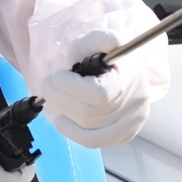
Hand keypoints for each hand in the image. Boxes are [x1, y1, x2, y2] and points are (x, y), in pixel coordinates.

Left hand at [41, 31, 151, 147]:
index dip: (70, 87)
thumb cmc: (107, 57)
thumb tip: (112, 42)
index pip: (98, 94)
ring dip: (63, 114)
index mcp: (129, 79)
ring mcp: (130, 124)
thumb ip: (101, 39)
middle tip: (48, 85)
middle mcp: (134, 105)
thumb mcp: (100, 41)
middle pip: (88, 114)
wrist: (124, 73)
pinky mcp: (124, 134)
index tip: (57, 75)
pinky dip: (73, 133)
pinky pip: (94, 142)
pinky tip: (62, 120)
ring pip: (88, 130)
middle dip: (59, 98)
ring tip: (54, 99)